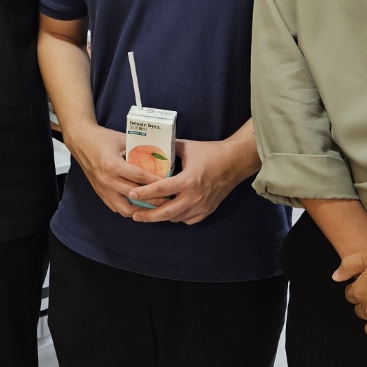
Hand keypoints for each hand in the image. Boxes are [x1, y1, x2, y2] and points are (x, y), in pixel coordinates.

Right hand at [64, 123, 161, 217]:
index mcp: (112, 164)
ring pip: (125, 208)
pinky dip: (129, 209)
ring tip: (155, 207)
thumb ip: (139, 148)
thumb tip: (159, 154)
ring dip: (140, 209)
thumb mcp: (122, 139)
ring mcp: (103, 188)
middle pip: (135, 195)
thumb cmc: (102, 139)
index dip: (156, 182)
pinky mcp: (100, 193)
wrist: (81, 142)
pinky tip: (140, 206)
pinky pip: (116, 207)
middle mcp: (107, 179)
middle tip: (168, 198)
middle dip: (154, 199)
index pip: (139, 177)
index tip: (170, 184)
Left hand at [128, 137, 253, 224]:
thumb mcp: (187, 147)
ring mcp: (201, 206)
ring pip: (175, 218)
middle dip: (148, 216)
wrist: (235, 162)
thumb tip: (150, 148)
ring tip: (148, 213)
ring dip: (161, 216)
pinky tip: (169, 211)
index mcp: (188, 180)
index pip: (161, 189)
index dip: (144, 193)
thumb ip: (168, 149)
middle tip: (134, 215)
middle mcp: (194, 197)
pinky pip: (187, 220)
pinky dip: (176, 217)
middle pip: (166, 212)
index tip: (131, 195)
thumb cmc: (210, 152)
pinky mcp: (207, 211)